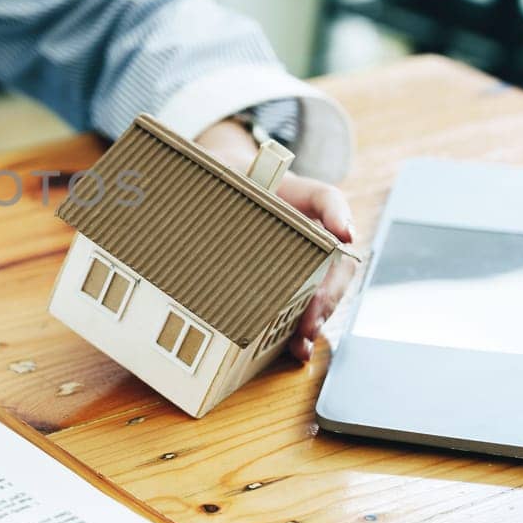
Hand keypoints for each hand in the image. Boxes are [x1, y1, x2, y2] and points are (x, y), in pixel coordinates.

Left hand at [193, 117, 355, 360]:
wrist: (232, 186)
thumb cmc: (229, 182)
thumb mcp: (219, 174)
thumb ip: (212, 182)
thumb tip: (178, 200)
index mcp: (294, 194)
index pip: (323, 197)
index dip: (337, 214)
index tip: (344, 235)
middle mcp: (311, 226)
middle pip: (335, 256)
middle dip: (329, 286)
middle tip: (316, 309)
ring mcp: (310, 255)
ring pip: (330, 285)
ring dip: (322, 313)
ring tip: (306, 336)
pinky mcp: (299, 280)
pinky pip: (311, 304)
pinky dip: (306, 327)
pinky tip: (298, 348)